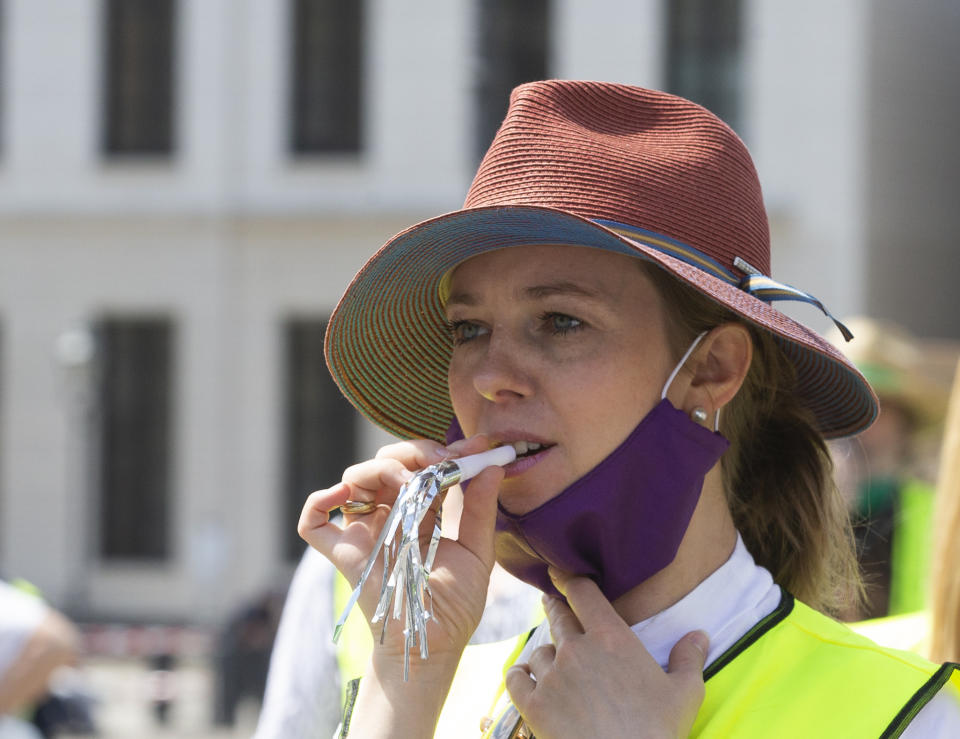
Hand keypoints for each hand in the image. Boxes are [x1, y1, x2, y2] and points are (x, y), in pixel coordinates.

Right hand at [297, 435, 504, 666]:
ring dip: (380, 468)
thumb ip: (481, 509)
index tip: (474, 448)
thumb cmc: (455, 603)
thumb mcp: (477, 551)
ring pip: (354, 479)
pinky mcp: (341, 552)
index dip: (444, 452)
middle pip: (386, 463)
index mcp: (419, 512)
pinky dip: (320, 499)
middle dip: (412, 453)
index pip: (424, 468)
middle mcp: (389, 516)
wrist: (433, 643)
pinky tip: (345, 495)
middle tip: (439, 461)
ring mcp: (363, 532)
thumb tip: (491, 467)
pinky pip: (313, 519)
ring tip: (409, 483)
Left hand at [505, 570, 707, 738]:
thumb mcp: (685, 693)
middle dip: (555, 608)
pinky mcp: (534, 704)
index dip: (570, 579)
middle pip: (558, 616)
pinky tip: (523, 675)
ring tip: (551, 659)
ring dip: (545, 653)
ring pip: (539, 651)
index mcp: (611, 638)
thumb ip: (689, 659)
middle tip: (552, 603)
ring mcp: (552, 676)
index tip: (560, 573)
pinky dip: (518, 675)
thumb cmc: (658, 731)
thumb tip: (700, 635)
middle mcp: (576, 649)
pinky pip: (516, 678)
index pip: (583, 593)